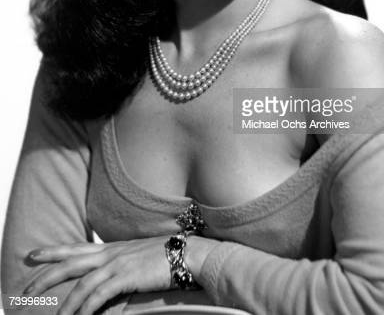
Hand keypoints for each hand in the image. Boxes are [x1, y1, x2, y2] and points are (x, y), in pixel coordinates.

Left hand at [24, 237, 171, 314]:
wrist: (186, 253)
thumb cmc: (164, 256)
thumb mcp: (136, 257)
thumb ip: (118, 264)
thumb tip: (105, 278)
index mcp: (111, 248)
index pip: (76, 247)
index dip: (53, 251)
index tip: (32, 255)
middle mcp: (111, 253)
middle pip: (70, 263)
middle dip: (46, 276)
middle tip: (25, 291)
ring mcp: (118, 263)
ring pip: (82, 284)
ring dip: (67, 304)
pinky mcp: (127, 276)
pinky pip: (100, 295)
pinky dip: (87, 308)